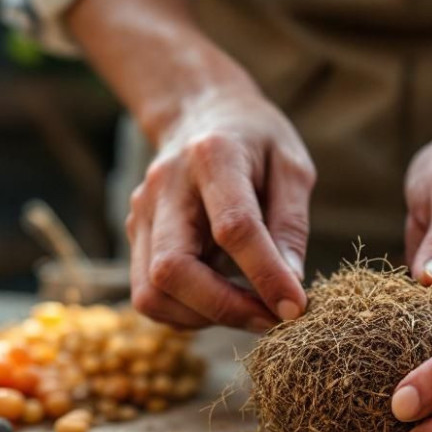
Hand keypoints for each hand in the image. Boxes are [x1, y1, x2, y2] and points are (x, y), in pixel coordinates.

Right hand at [127, 89, 314, 330]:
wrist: (199, 113)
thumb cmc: (255, 141)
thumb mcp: (291, 165)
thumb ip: (291, 223)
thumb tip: (291, 284)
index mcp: (212, 156)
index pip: (233, 227)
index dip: (266, 274)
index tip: (296, 306)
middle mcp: (165, 187)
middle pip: (173, 269)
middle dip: (225, 308)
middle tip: (272, 319)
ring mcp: (142, 214)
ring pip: (152, 293)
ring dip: (203, 317)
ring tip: (249, 310)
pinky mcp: (135, 237)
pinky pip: (150, 297)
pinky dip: (187, 314)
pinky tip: (222, 301)